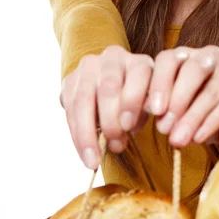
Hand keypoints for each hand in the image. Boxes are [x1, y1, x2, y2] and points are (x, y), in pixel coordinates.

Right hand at [59, 46, 153, 169]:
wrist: (114, 87)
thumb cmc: (138, 101)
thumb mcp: (148, 104)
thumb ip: (143, 112)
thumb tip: (130, 128)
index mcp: (139, 61)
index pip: (138, 74)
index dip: (133, 100)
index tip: (130, 128)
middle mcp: (113, 58)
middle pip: (108, 87)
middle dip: (110, 120)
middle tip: (115, 146)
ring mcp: (89, 66)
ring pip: (84, 99)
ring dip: (88, 133)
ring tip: (94, 160)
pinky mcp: (70, 79)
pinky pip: (70, 108)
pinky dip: (77, 134)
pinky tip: (84, 153)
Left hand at [145, 45, 218, 148]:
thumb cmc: (195, 114)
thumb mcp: (172, 109)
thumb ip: (160, 106)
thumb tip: (146, 109)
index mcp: (186, 56)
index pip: (169, 59)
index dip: (159, 83)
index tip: (153, 111)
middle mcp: (210, 56)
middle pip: (193, 69)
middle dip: (177, 99)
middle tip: (164, 128)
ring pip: (211, 90)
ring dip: (192, 117)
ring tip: (178, 139)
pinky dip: (211, 123)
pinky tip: (198, 138)